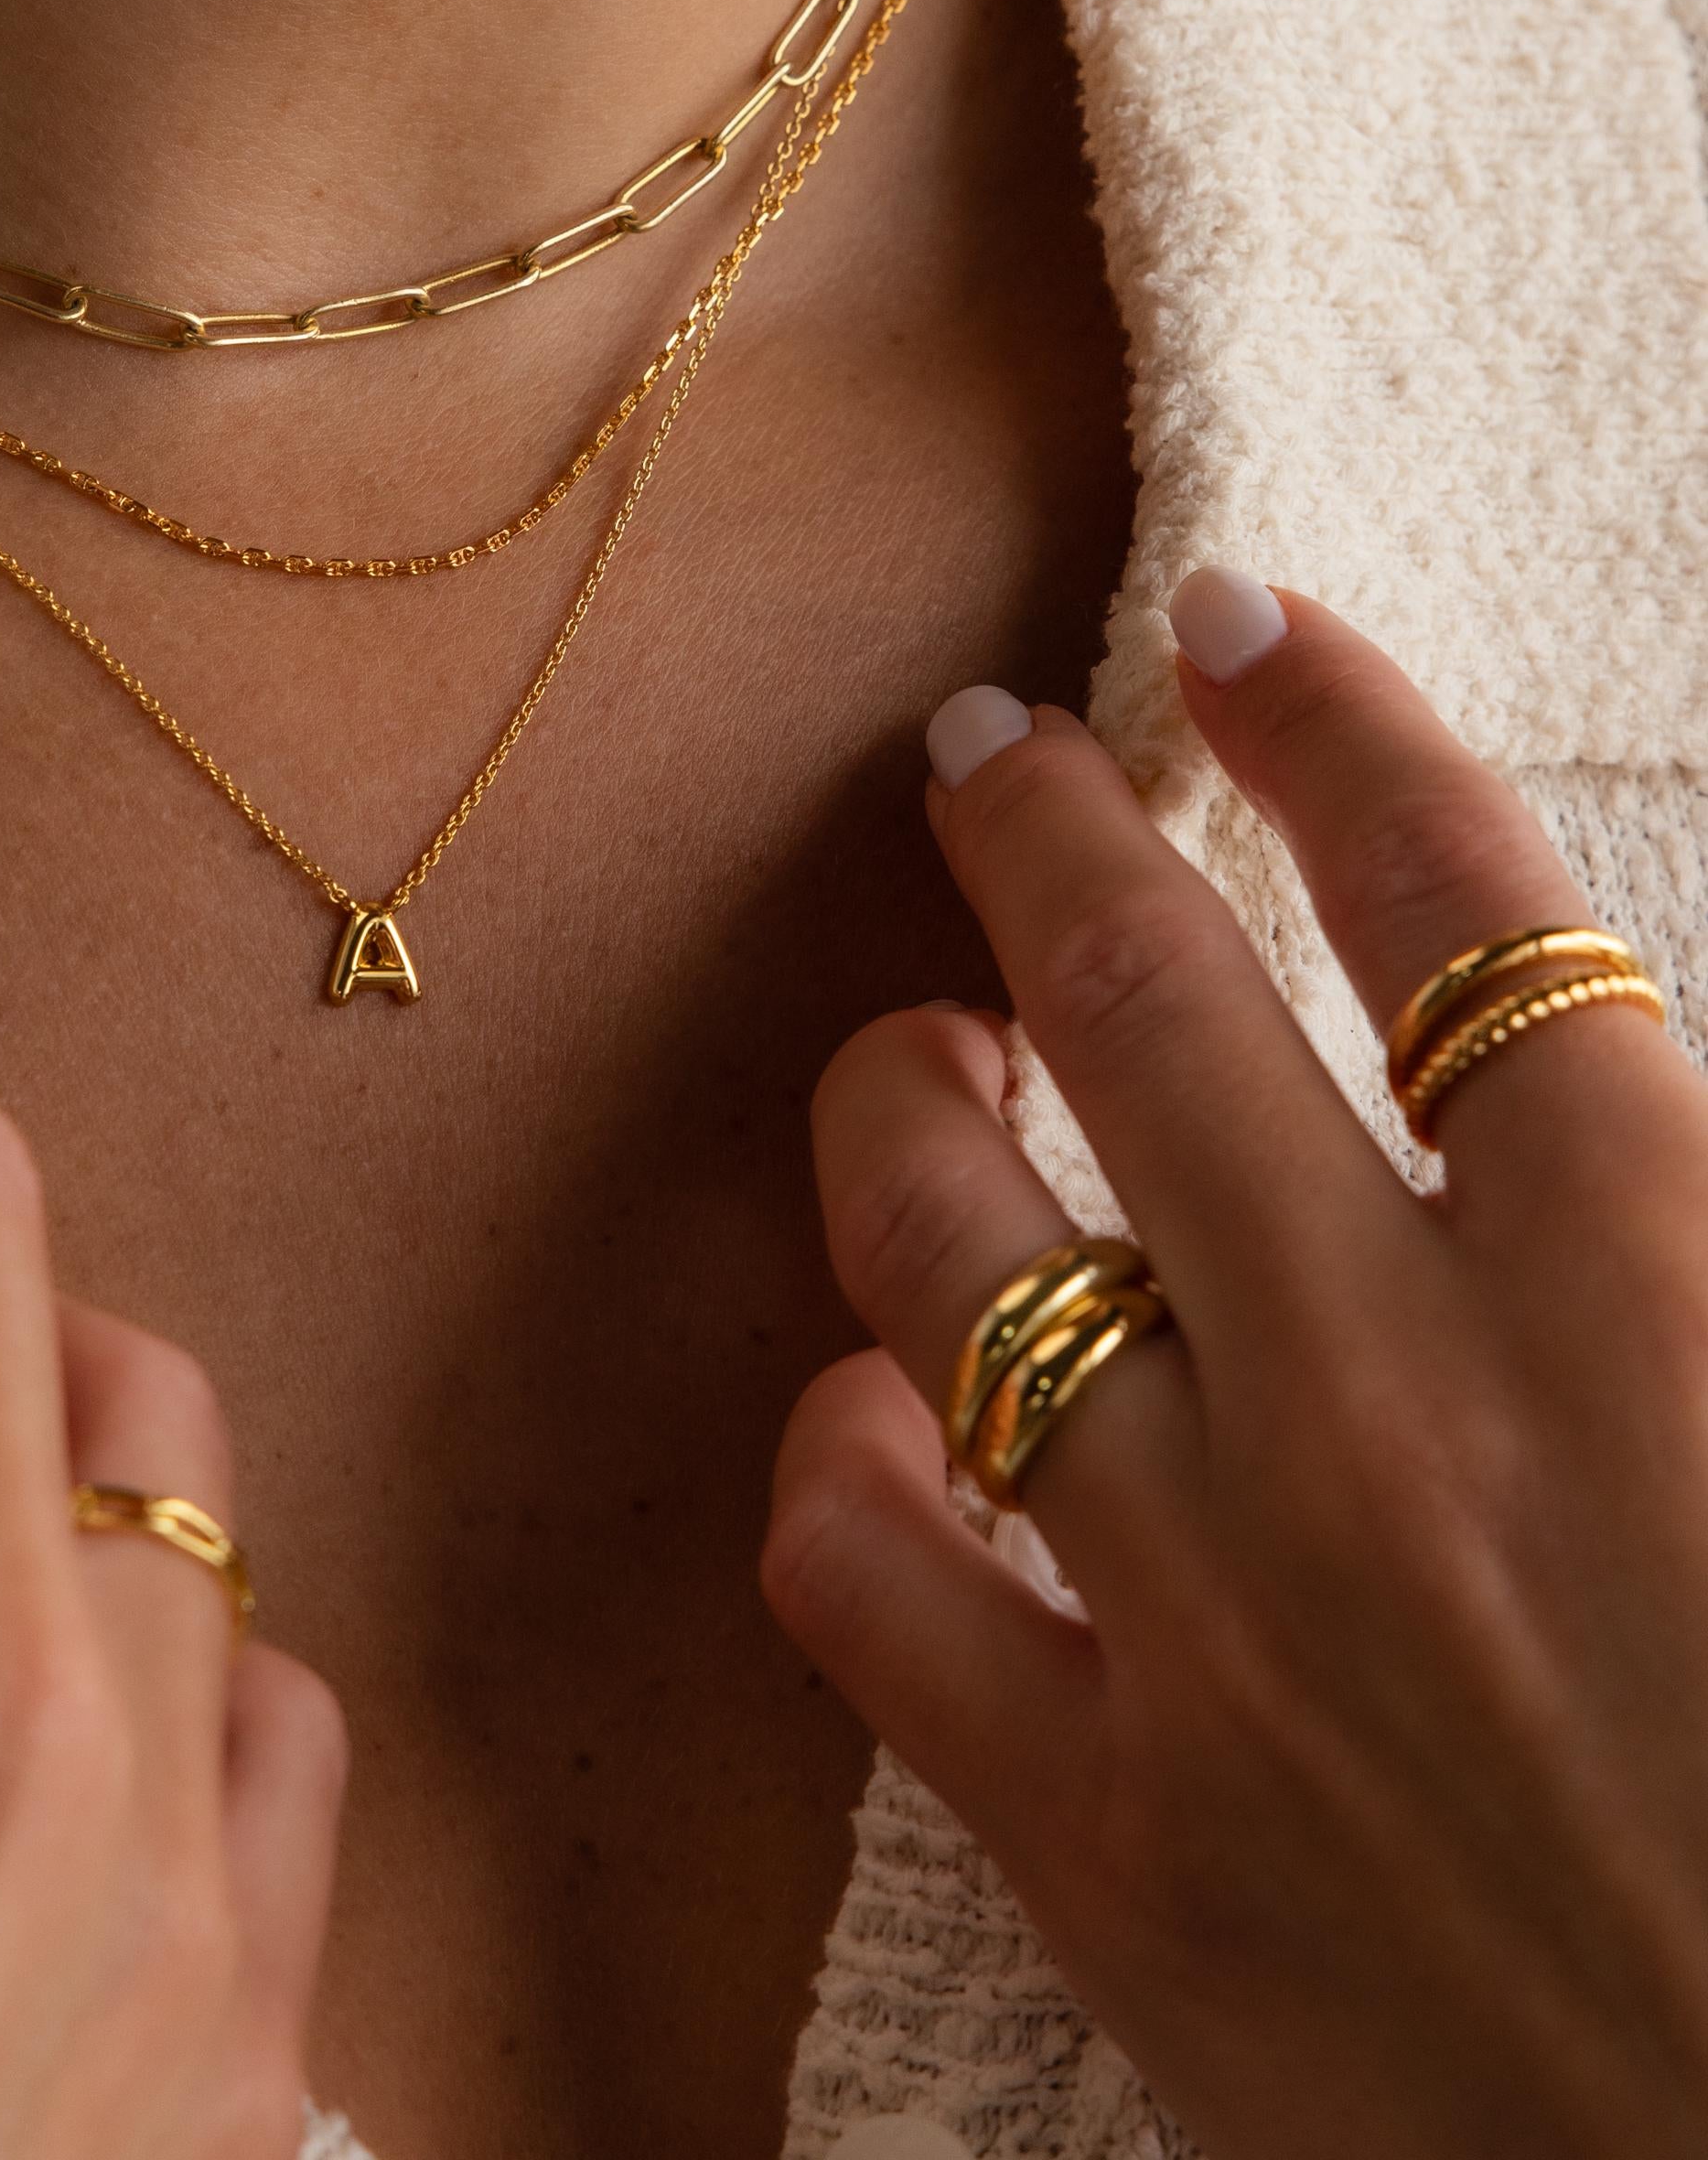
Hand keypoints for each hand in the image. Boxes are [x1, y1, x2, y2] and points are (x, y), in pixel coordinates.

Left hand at [765, 572, 1707, 2157]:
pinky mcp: (1112, 1837)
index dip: (1333, 725)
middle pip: (1144, 1008)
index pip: (1453, 909)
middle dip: (1040, 834)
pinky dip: (831, 1456)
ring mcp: (1223, 1620)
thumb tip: (1587, 1090)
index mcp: (1658, 1304)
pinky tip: (860, 1405)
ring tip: (901, 1045)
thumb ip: (1688, 1226)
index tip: (1236, 618)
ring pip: (942, 1248)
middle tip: (981, 752)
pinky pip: (859, 1570)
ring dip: (892, 1100)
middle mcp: (1401, 1416)